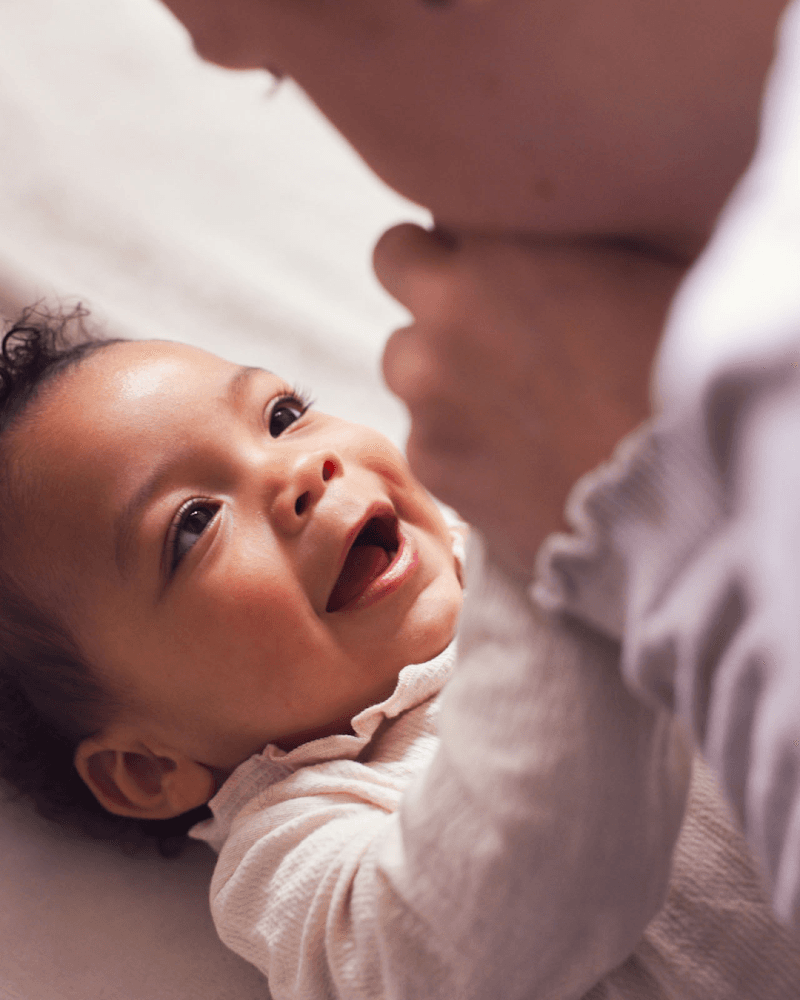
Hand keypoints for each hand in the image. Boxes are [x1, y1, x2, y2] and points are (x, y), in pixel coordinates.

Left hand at [375, 224, 685, 576]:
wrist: (678, 495)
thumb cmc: (680, 371)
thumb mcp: (640, 263)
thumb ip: (565, 235)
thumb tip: (538, 225)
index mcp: (490, 253)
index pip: (424, 222)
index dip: (458, 244)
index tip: (490, 264)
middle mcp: (439, 318)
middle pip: (396, 272)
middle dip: (432, 287)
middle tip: (488, 319)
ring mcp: (425, 395)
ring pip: (405, 361)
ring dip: (439, 366)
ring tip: (511, 398)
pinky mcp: (431, 462)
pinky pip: (425, 433)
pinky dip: (456, 439)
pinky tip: (515, 454)